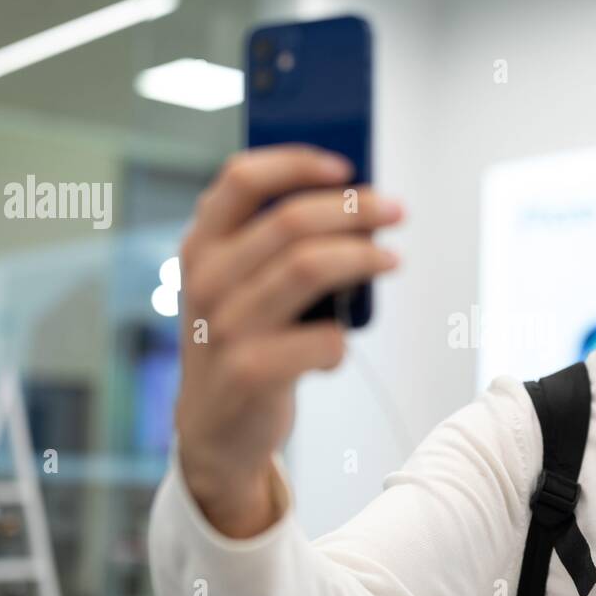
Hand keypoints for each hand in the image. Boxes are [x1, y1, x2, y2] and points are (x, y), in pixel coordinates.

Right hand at [174, 144, 402, 536]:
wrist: (215, 433)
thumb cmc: (243, 344)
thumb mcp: (241, 287)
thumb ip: (276, 246)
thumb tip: (357, 202)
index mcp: (200, 247)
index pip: (241, 178)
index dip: (297, 162)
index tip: (347, 166)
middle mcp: (205, 281)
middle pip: (291, 220)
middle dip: (355, 208)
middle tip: (396, 209)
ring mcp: (224, 327)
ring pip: (311, 267)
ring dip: (364, 259)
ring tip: (392, 259)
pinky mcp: (249, 372)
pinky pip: (323, 339)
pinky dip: (341, 341)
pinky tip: (336, 347)